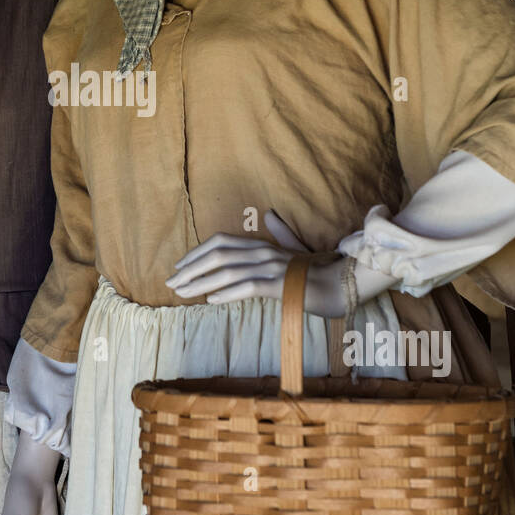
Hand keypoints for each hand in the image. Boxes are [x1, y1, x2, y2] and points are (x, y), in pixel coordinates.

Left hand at [165, 210, 346, 316]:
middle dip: (191, 268)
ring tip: (182, 293)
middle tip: (171, 283)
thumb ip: (281, 234)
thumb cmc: (317, 270)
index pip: (221, 242)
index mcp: (262, 244)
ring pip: (228, 272)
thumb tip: (270, 214)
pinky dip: (228, 293)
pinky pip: (249, 287)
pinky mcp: (281, 285)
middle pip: (218, 255)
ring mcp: (272, 267)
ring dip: (201, 283)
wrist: (344, 284)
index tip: (179, 267)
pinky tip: (211, 300)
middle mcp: (263, 252)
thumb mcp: (296, 250)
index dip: (197, 253)